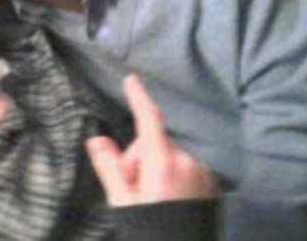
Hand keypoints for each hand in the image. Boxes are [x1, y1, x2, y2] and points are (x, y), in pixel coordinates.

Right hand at [86, 75, 217, 206]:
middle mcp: (187, 161)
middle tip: (131, 188)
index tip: (131, 79)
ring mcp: (202, 172)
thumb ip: (110, 167)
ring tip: (150, 199)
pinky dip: (172, 175)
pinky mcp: (210, 184)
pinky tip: (167, 199)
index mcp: (163, 162)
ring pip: (169, 155)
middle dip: (139, 158)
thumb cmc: (151, 229)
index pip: (148, 120)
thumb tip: (96, 139)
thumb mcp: (123, 202)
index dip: (139, 98)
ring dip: (156, 168)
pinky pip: (184, 167)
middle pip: (154, 143)